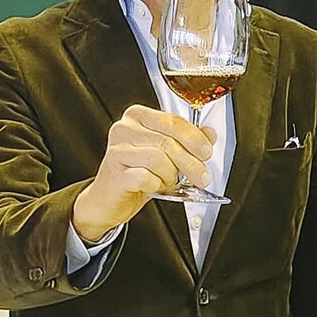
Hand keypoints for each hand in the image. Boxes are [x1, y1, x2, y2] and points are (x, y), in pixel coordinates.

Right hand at [73, 105, 213, 242]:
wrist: (107, 199)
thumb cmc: (135, 174)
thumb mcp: (165, 154)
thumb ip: (186, 140)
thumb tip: (209, 134)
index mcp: (137, 116)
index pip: (173, 121)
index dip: (194, 138)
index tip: (207, 152)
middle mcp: (124, 129)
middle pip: (168, 142)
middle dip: (190, 162)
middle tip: (202, 176)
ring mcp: (117, 150)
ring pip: (159, 159)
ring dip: (171, 176)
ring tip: (169, 182)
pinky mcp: (115, 173)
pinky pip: (146, 177)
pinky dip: (157, 185)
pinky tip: (155, 187)